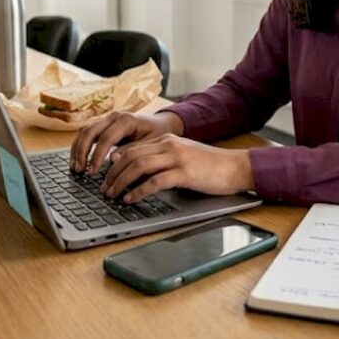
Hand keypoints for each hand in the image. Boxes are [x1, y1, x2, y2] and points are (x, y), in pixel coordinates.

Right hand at [69, 110, 183, 173]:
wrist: (161, 124)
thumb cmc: (157, 135)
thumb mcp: (150, 144)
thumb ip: (132, 151)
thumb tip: (112, 160)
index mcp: (127, 120)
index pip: (106, 138)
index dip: (97, 156)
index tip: (92, 172)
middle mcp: (114, 116)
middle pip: (90, 131)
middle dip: (82, 152)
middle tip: (79, 170)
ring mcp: (107, 119)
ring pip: (85, 130)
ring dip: (77, 149)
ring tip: (75, 168)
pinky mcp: (104, 124)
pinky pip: (87, 132)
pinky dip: (80, 146)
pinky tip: (78, 160)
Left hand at [101, 134, 253, 203]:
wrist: (235, 167)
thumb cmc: (209, 166)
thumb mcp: (182, 157)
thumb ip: (161, 159)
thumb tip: (137, 173)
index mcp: (166, 140)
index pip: (132, 148)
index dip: (114, 163)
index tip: (105, 176)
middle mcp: (169, 145)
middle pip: (130, 156)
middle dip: (112, 174)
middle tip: (104, 189)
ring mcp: (177, 158)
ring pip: (138, 166)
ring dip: (121, 181)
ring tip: (112, 194)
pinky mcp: (184, 173)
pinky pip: (155, 181)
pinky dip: (139, 191)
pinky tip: (131, 198)